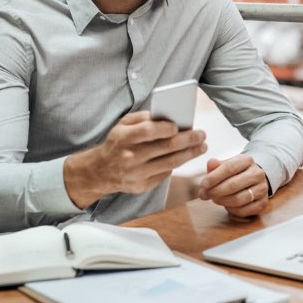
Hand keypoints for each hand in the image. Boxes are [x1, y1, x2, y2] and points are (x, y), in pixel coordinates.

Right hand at [64, 111, 206, 207]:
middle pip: (165, 148)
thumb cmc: (117, 143)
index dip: (166, 128)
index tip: (180, 125)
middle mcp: (129, 157)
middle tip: (202, 134)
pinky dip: (177, 164)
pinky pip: (165, 174)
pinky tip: (186, 156)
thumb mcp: (122, 125)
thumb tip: (167, 116)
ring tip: (202, 146)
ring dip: (190, 154)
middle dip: (188, 140)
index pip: (148, 132)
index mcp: (123, 138)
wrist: (100, 171)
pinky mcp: (142, 186)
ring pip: (170, 163)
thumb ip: (142, 118)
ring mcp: (136, 174)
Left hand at [198, 154, 268, 216]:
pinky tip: (226, 205)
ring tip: (214, 199)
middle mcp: (258, 174)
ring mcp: (262, 189)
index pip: (229, 168)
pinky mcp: (263, 203)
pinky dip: (231, 210)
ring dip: (222, 201)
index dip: (214, 177)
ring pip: (239, 199)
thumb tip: (210, 163)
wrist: (253, 178)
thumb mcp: (226, 165)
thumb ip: (216, 165)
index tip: (203, 184)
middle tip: (204, 195)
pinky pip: (244, 210)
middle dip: (215, 191)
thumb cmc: (235, 172)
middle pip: (233, 185)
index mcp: (247, 160)